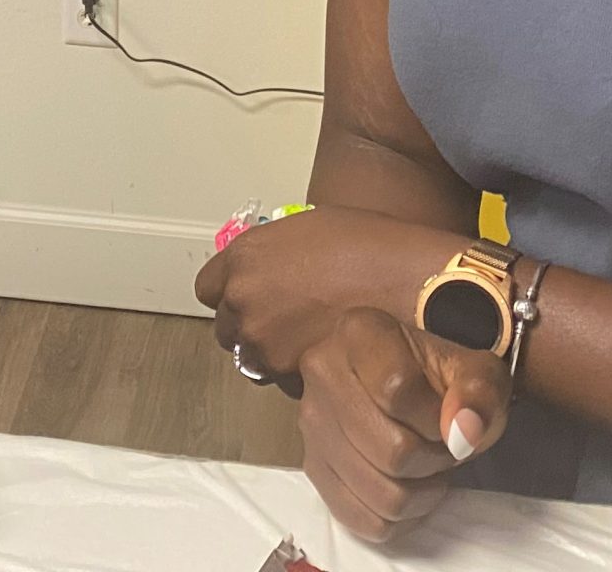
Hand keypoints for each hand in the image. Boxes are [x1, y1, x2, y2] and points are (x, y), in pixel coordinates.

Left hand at [196, 206, 451, 376]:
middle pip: (227, 328)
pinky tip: (325, 355)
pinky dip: (298, 373)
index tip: (250, 296)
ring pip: (253, 359)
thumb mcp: (305, 231)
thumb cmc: (365, 245)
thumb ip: (271, 257)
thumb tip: (269, 273)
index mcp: (242, 259)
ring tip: (309, 341)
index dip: (230, 293)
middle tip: (285, 321)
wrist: (405, 281)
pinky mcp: (290, 374)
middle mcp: (243, 301)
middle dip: (251, 327)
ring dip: (273, 354)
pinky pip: (283, 380)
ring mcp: (264, 342)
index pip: (206, 288)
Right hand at [297, 307, 511, 542]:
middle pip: (392, 450)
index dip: (437, 417)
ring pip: (381, 493)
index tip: (447, 417)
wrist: (407, 389)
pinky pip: (364, 520)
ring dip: (420, 491)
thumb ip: (479, 394)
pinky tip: (407, 488)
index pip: (397, 389)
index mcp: (360, 333)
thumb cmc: (440, 379)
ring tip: (425, 465)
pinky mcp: (312, 467)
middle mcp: (322, 371)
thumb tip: (462, 433)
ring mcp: (312, 423)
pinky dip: (399, 519)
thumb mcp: (477, 373)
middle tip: (440, 445)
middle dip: (433, 458)